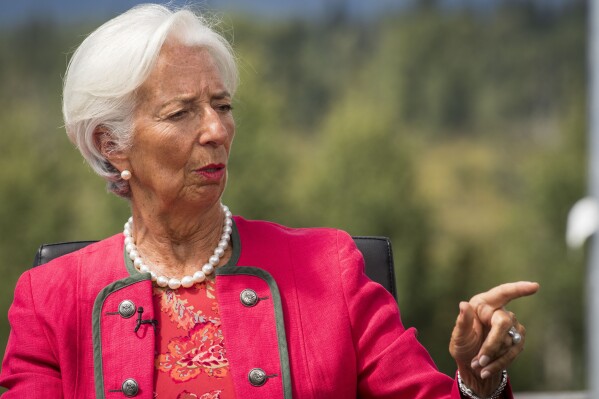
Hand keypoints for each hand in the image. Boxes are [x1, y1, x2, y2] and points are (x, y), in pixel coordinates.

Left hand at [449, 281, 539, 395]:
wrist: (472, 366)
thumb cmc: (463, 346)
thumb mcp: (458, 336)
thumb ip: (462, 322)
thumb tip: (463, 305)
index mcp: (483, 304)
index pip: (502, 293)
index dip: (518, 289)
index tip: (534, 286)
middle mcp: (499, 312)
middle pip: (504, 322)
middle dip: (492, 344)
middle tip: (479, 360)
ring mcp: (512, 326)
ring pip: (509, 341)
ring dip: (493, 357)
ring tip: (477, 366)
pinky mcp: (518, 340)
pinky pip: (513, 352)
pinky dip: (499, 363)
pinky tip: (486, 370)